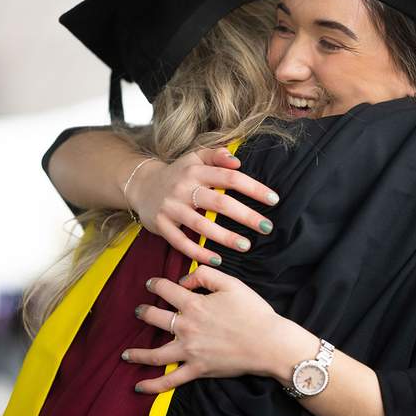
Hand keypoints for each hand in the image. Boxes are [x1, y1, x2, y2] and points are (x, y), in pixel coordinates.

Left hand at [123, 266, 316, 393]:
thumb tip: (185, 280)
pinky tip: (139, 386)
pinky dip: (153, 385)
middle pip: (155, 318)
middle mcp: (186, 327)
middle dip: (144, 312)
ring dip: (137, 352)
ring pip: (154, 353)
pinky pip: (170, 380)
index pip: (166, 290)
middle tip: (139, 311)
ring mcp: (189, 351)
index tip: (152, 283)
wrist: (268, 342)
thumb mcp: (232, 283)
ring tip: (126, 353)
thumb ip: (206, 275)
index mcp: (195, 304)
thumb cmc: (254, 311)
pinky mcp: (197, 369)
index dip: (156, 284)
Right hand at [127, 148, 279, 265]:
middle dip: (246, 216)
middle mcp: (184, 188)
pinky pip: (181, 242)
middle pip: (220, 203)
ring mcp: (171, 207)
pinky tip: (217, 260)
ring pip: (201, 225)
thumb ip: (217, 155)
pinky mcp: (161, 225)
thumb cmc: (178, 173)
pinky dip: (198, 252)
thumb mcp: (195, 157)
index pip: (230, 178)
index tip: (274, 200)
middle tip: (267, 227)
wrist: (141, 185)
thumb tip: (237, 161)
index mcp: (196, 170)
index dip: (253, 188)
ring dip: (225, 237)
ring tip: (246, 245)